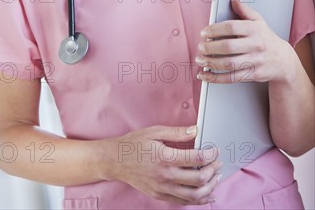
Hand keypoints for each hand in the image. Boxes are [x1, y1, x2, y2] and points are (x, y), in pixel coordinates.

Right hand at [103, 125, 221, 205]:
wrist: (115, 160)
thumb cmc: (133, 144)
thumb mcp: (154, 132)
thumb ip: (176, 132)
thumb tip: (195, 130)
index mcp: (165, 157)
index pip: (196, 158)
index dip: (210, 154)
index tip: (215, 150)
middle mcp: (165, 176)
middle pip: (199, 179)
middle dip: (213, 170)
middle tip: (217, 162)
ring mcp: (163, 188)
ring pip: (194, 195)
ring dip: (209, 187)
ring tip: (215, 177)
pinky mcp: (160, 196)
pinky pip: (184, 202)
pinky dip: (199, 200)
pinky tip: (207, 193)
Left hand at [196, 0, 294, 83]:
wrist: (283, 60)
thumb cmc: (266, 39)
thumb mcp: (258, 21)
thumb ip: (244, 10)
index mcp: (254, 30)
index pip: (231, 27)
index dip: (215, 30)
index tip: (204, 33)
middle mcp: (255, 45)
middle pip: (228, 47)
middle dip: (210, 47)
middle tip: (201, 47)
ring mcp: (255, 61)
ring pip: (229, 64)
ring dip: (211, 63)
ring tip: (200, 60)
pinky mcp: (253, 74)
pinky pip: (232, 78)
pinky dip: (216, 78)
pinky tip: (205, 75)